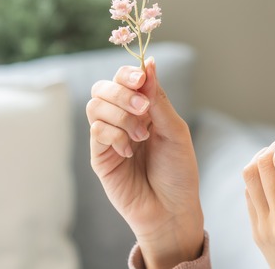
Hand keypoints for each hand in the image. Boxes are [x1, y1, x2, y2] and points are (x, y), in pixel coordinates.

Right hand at [86, 58, 203, 268]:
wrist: (172, 209)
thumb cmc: (179, 172)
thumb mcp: (175, 132)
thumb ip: (158, 100)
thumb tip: (149, 63)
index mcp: (144, 108)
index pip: (126, 78)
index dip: (129, 73)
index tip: (141, 78)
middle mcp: (123, 119)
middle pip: (103, 87)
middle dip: (121, 91)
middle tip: (143, 109)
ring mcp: (109, 137)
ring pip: (95, 105)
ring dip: (120, 115)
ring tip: (141, 136)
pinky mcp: (99, 156)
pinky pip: (95, 131)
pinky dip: (114, 135)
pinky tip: (130, 150)